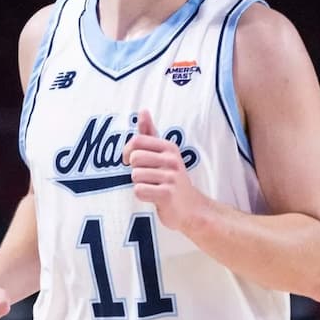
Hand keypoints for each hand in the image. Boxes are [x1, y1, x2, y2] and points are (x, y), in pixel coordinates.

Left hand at [122, 109, 210, 232]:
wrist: (192, 209)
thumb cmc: (172, 179)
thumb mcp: (164, 154)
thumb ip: (150, 133)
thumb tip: (143, 110)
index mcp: (169, 147)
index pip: (136, 141)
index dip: (128, 152)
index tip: (132, 161)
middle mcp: (172, 159)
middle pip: (135, 158)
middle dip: (135, 170)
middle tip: (148, 178)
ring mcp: (171, 177)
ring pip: (135, 175)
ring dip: (139, 184)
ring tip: (153, 187)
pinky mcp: (167, 194)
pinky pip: (139, 190)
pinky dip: (142, 195)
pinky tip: (154, 197)